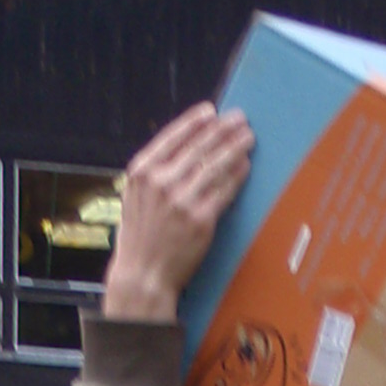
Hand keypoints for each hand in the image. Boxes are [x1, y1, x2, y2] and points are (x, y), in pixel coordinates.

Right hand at [103, 104, 254, 317]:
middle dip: (223, 130)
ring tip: (248, 138)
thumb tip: (184, 152)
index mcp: (142, 170)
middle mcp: (161, 180)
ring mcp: (182, 200)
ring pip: (214, 165)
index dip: (195, 121)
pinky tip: (245, 166)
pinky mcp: (201, 220)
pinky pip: (224, 192)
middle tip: (240, 119)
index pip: (173, 136)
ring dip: (235, 148)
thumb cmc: (140, 237)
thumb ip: (156, 173)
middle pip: (198, 147)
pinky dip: (237, 176)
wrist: (143, 274)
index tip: (211, 112)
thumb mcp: (136, 196)